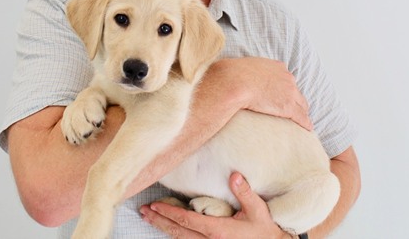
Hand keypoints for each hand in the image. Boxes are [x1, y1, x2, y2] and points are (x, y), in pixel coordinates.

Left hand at [140, 173, 291, 237]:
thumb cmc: (264, 231)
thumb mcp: (257, 211)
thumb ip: (245, 193)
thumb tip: (234, 175)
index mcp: (217, 231)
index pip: (186, 221)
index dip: (168, 213)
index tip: (154, 207)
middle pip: (178, 232)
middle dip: (159, 221)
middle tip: (143, 213)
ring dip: (164, 228)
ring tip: (149, 219)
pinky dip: (176, 234)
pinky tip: (169, 229)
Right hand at [215, 57, 312, 130]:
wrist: (235, 81)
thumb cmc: (234, 75)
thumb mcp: (244, 67)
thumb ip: (248, 71)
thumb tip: (236, 76)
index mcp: (277, 67)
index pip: (287, 79)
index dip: (285, 88)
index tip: (281, 95)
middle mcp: (287, 77)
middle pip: (296, 92)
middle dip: (294, 100)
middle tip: (290, 108)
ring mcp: (289, 92)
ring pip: (302, 105)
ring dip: (301, 112)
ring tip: (300, 120)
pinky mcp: (288, 107)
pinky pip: (302, 117)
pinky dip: (305, 123)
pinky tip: (307, 128)